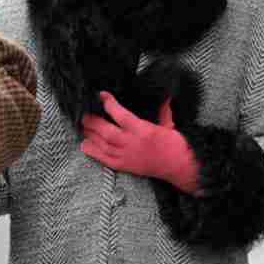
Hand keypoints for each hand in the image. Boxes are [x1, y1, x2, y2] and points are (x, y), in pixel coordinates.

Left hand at [80, 93, 199, 193]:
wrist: (180, 167)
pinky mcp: (125, 167)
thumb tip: (164, 96)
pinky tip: (85, 145)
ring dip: (90, 135)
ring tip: (83, 126)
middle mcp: (133, 143)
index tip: (102, 95)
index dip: (109, 104)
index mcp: (144, 130)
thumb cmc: (175, 145)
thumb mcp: (169, 124)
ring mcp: (127, 156)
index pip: (121, 115)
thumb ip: (163, 110)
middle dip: (93, 122)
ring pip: (103, 145)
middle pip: (107, 132)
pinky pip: (105, 160)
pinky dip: (93, 152)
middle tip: (85, 114)